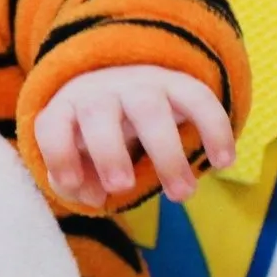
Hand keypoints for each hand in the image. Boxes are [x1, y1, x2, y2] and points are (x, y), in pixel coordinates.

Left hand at [34, 65, 234, 206]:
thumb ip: (76, 180)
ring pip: (149, 109)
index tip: (76, 186)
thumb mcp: (77, 155)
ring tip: (182, 195)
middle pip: (97, 113)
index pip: (52, 126)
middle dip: (109, 152)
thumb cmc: (94, 134)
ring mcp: (139, 84)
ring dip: (167, 154)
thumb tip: (94, 195)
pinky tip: (224, 162)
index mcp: (66, 108)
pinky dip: (215, 128)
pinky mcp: (177, 83)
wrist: (125, 80)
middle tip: (122, 187)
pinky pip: (198, 98)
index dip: (59, 155)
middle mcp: (99, 91)